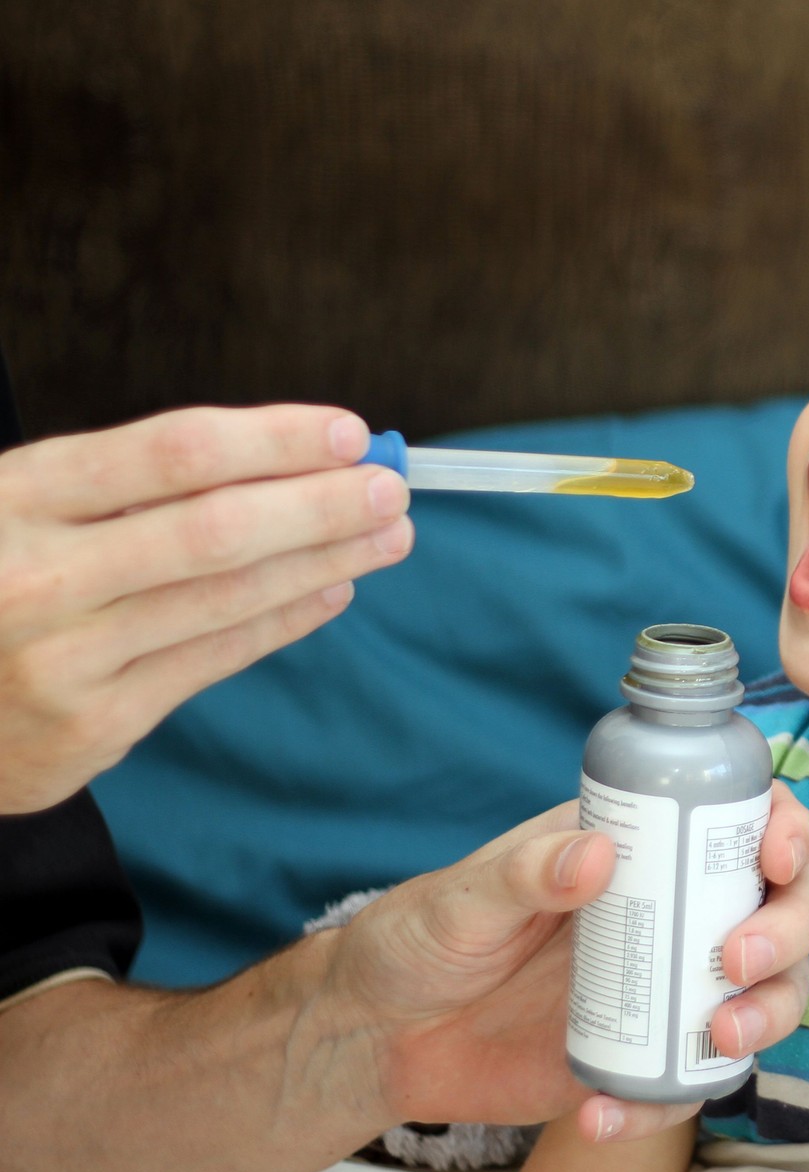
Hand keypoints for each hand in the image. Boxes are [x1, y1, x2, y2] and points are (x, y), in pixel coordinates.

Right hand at [0, 404, 412, 812]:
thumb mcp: (26, 506)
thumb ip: (132, 481)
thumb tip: (293, 456)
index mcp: (19, 496)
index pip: (175, 453)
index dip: (275, 440)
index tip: (350, 433)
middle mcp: (36, 575)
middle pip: (216, 529)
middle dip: (321, 505)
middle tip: (393, 488)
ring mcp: (63, 657)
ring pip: (227, 598)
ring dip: (325, 561)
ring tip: (387, 535)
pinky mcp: (92, 724)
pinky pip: (215, 659)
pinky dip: (285, 620)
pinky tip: (334, 590)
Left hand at [321, 784, 808, 1142]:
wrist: (379, 1037)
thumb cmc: (420, 939)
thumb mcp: (463, 897)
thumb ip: (524, 873)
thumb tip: (597, 853)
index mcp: (641, 850)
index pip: (741, 824)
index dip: (787, 830)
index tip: (776, 857)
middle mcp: (672, 914)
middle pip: (780, 912)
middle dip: (787, 933)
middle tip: (738, 962)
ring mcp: (665, 991)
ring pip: (765, 996)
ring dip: (768, 1016)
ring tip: (718, 1039)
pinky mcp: (641, 1063)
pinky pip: (687, 1085)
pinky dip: (663, 1106)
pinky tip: (602, 1116)